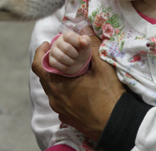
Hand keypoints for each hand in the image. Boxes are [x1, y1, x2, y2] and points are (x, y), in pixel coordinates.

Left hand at [32, 26, 125, 140]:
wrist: (117, 125)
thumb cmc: (109, 96)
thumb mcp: (102, 68)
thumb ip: (91, 47)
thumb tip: (85, 30)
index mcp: (58, 85)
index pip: (38, 65)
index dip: (41, 52)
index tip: (49, 43)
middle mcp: (54, 99)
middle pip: (45, 77)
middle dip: (51, 63)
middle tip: (61, 52)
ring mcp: (60, 111)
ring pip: (52, 89)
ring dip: (58, 77)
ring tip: (71, 68)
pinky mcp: (67, 118)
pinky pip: (60, 100)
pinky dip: (64, 90)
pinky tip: (78, 86)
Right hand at [49, 31, 90, 74]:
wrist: (77, 62)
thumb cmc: (81, 51)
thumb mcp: (86, 46)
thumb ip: (86, 41)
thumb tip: (83, 41)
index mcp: (66, 36)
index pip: (69, 36)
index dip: (76, 43)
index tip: (79, 46)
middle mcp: (58, 42)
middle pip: (66, 48)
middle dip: (75, 54)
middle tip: (76, 55)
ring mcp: (53, 51)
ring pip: (61, 56)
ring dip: (70, 61)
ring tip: (72, 61)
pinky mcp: (51, 60)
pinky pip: (55, 64)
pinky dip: (65, 67)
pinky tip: (67, 65)